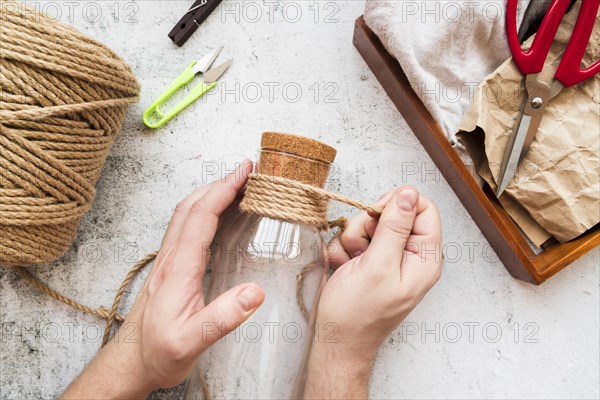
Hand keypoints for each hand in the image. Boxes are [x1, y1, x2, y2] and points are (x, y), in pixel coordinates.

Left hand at [63, 160, 264, 398]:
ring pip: (186, 214)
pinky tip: (218, 216)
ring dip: (210, 193)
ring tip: (236, 185)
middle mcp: (171, 258)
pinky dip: (204, 210)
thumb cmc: (159, 353)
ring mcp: (168, 261)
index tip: (244, 173)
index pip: (201, 217)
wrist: (131, 363)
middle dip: (219, 183)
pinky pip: (186, 228)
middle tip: (246, 171)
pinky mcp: (170, 268)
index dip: (223, 190)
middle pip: (191, 206)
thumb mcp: (191, 343)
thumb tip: (255, 292)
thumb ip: (221, 318)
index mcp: (178, 269)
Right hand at [305, 187, 441, 398]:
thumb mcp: (378, 265)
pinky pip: (354, 237)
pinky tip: (343, 268)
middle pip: (393, 213)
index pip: (423, 208)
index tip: (377, 214)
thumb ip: (395, 227)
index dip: (399, 203)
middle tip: (361, 247)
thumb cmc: (358, 313)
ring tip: (351, 262)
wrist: (335, 340)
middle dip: (369, 224)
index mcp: (424, 258)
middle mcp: (409, 255)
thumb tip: (409, 193)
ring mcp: (387, 258)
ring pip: (369, 223)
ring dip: (352, 237)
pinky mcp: (367, 260)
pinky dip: (344, 249)